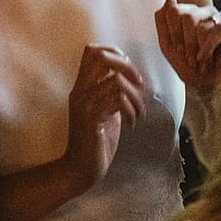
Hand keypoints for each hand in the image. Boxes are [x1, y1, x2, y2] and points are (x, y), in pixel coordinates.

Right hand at [62, 44, 147, 192]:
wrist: (80, 169)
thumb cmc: (96, 141)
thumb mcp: (105, 110)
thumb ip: (111, 92)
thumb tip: (130, 76)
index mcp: (82, 87)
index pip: (92, 51)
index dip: (115, 53)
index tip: (131, 74)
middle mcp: (80, 91)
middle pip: (102, 57)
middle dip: (128, 67)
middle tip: (139, 86)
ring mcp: (85, 104)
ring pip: (116, 80)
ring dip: (135, 95)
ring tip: (139, 112)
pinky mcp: (92, 118)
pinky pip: (118, 99)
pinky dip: (132, 110)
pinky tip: (132, 124)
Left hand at [155, 0, 220, 95]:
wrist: (212, 89)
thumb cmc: (193, 69)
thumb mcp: (170, 47)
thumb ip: (164, 22)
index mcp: (191, 15)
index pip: (174, 10)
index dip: (173, 33)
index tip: (179, 52)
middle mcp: (207, 13)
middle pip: (185, 14)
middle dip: (184, 42)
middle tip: (190, 60)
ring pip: (200, 21)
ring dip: (196, 48)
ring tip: (202, 62)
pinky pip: (218, 28)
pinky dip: (208, 46)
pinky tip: (207, 58)